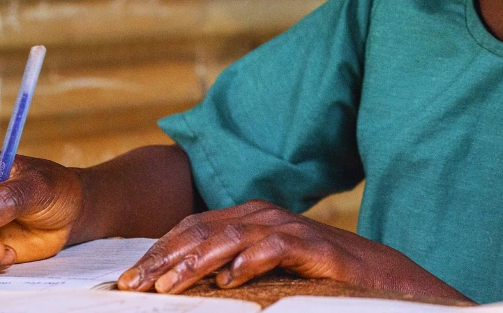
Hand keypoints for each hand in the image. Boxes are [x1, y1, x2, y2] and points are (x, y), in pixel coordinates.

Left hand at [117, 199, 468, 300]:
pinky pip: (275, 249)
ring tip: (167, 288)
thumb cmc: (312, 271)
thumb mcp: (262, 268)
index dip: (157, 251)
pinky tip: (228, 281)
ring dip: (194, 262)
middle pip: (201, 230)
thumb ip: (228, 266)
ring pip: (230, 238)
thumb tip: (185, 284)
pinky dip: (249, 262)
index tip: (127, 281)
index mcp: (246, 217)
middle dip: (163, 258)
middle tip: (131, 286)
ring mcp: (286, 227)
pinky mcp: (310, 245)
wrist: (375, 271)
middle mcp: (261, 215)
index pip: (191, 228)